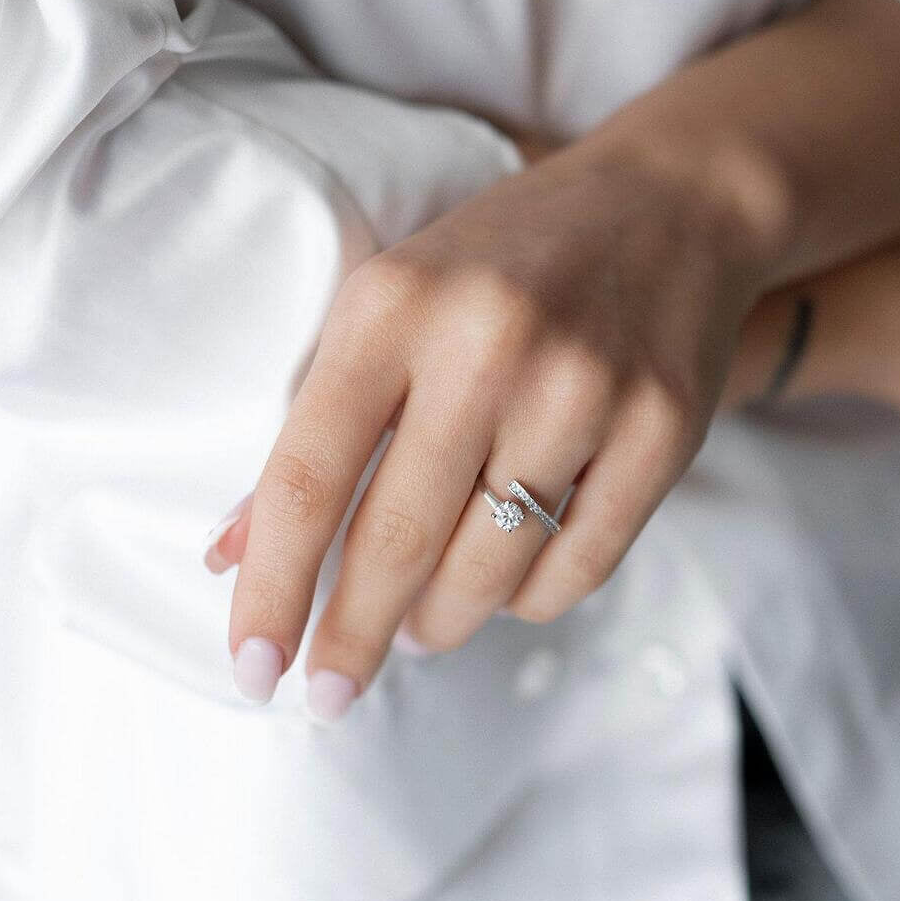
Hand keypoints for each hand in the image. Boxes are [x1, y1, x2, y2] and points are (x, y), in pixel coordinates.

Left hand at [211, 140, 764, 716]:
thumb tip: (232, 555)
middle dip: (351, 640)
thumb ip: (312, 426)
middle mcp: (489, 347)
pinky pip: (576, 570)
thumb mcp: (391, 309)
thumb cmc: (502, 264)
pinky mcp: (663, 432)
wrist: (667, 208)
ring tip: (420, 623)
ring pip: (490, 573)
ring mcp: (585, 391)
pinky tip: (504, 581)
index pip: (306, 477)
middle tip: (331, 692)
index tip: (253, 670)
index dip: (270, 589)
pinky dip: (526, 600)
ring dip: (438, 622)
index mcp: (394, 308)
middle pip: (397, 542)